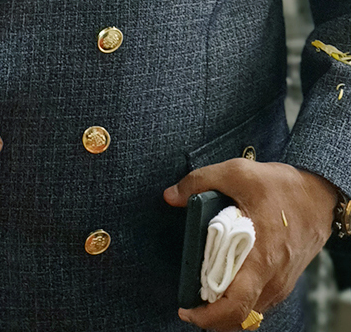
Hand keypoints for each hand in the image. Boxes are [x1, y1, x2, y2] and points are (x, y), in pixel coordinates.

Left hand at [164, 160, 335, 328]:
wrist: (319, 195)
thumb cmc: (282, 186)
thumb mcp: (238, 172)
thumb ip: (200, 181)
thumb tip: (170, 196)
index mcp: (260, 258)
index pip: (235, 305)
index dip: (208, 315)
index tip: (186, 309)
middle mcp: (272, 278)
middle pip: (239, 316)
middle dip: (212, 317)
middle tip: (191, 304)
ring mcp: (280, 284)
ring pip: (249, 311)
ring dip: (225, 308)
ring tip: (205, 290)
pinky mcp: (284, 281)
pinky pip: (259, 301)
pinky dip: (240, 298)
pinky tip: (226, 281)